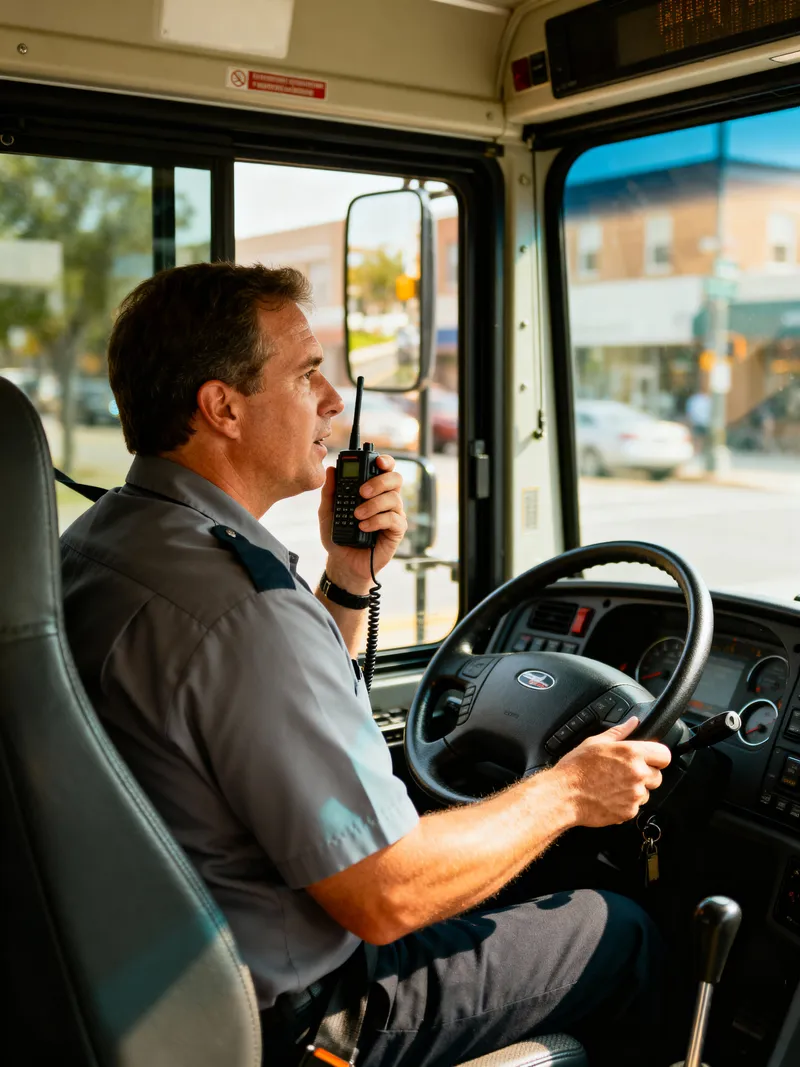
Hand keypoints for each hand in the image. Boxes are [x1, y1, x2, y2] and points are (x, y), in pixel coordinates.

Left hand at [319, 455, 407, 594]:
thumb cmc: (338, 536)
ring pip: (393, 498)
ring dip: (373, 505)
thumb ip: (330, 492)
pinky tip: (363, 527)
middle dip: (379, 481)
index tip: (377, 461)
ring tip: (356, 515)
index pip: (384, 469)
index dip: (384, 461)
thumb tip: (331, 469)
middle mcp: (386, 499)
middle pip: (395, 479)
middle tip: (361, 492)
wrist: (343, 563)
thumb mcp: (328, 512)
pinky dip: (377, 520)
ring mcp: (393, 514)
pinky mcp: (397, 530)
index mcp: (373, 490)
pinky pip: (393, 518)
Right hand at [553, 716, 671, 828]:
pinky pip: (635, 807)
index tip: (650, 759)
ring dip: (635, 790)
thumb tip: (633, 722)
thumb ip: (619, 732)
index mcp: (632, 753)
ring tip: (613, 785)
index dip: (657, 757)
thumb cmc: (576, 768)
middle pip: (658, 776)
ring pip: (646, 793)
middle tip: (624, 773)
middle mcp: (638, 774)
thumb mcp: (595, 742)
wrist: (564, 795)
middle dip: (645, 775)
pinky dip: (625, 804)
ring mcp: (635, 795)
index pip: (664, 755)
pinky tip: (609, 796)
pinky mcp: (629, 812)